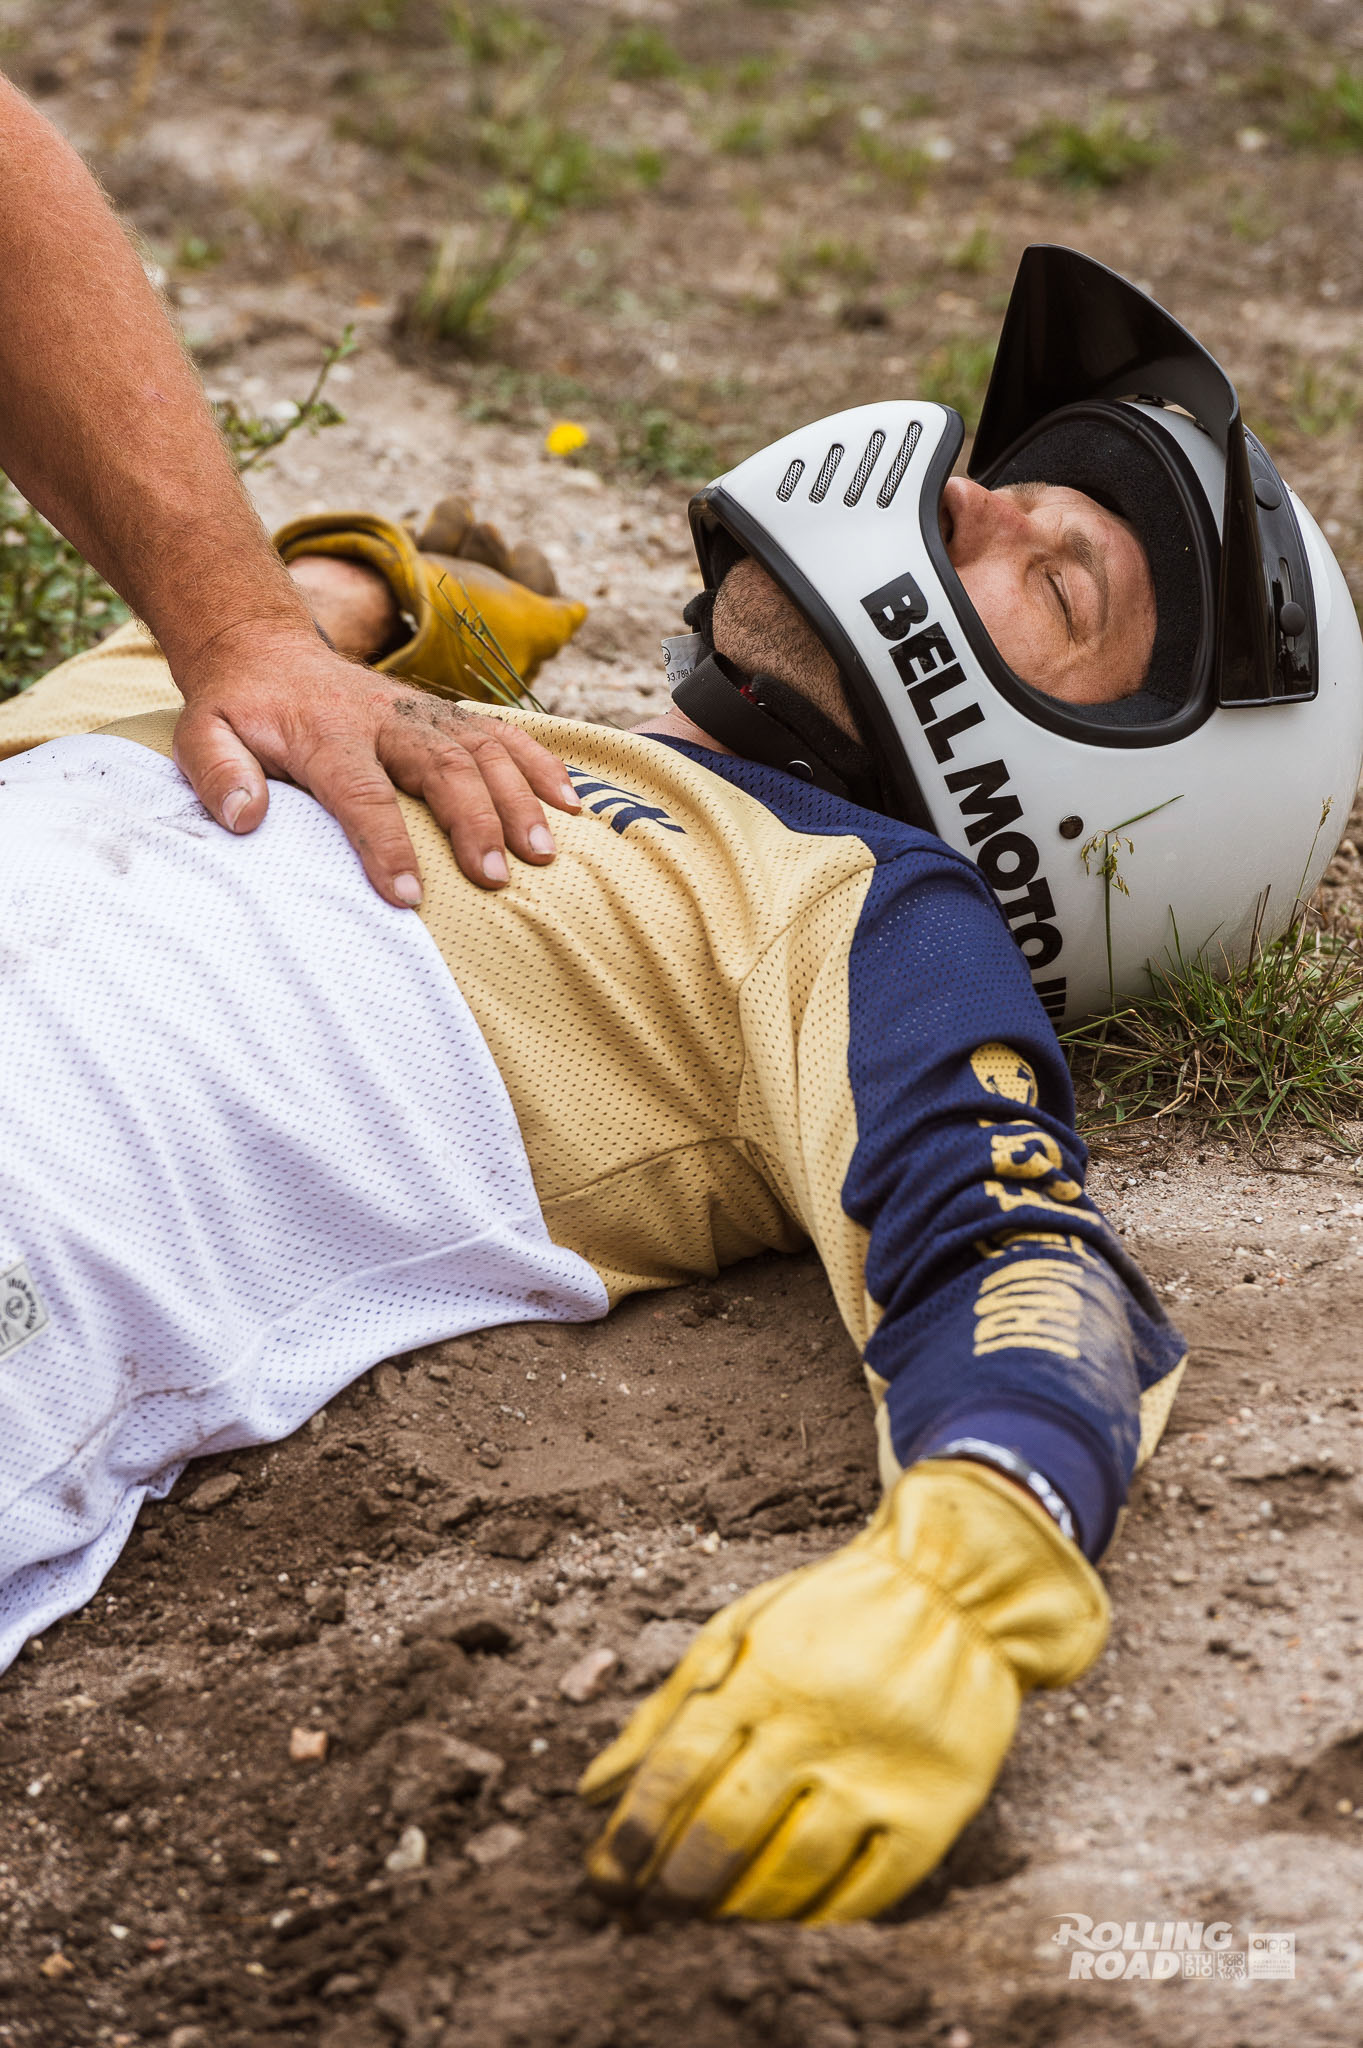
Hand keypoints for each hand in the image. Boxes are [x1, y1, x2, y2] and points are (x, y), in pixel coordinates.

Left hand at [171, 625, 580, 903]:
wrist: (265, 649)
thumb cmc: (238, 711)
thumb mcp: (201, 735)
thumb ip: (218, 774)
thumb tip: (245, 818)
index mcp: (326, 731)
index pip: (361, 791)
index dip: (385, 845)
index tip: (407, 897)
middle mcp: (386, 715)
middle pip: (441, 767)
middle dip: (474, 823)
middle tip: (496, 878)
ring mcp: (423, 711)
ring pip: (483, 749)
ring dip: (520, 799)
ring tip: (545, 853)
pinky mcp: (446, 715)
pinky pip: (504, 734)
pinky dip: (542, 764)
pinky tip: (573, 803)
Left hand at [578, 1460, 1107, 1922]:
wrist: (954, 1593)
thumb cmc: (828, 1616)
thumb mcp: (737, 1633)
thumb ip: (665, 1710)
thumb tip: (591, 1791)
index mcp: (762, 1676)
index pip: (676, 1770)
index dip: (631, 1834)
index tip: (606, 1876)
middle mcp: (818, 1726)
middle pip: (726, 1831)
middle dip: (678, 1880)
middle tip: (662, 1897)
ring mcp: (880, 1773)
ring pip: (790, 1873)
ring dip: (739, 1907)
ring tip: (717, 1908)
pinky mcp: (933, 1811)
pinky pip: (866, 1893)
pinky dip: (816, 1918)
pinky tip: (789, 1913)